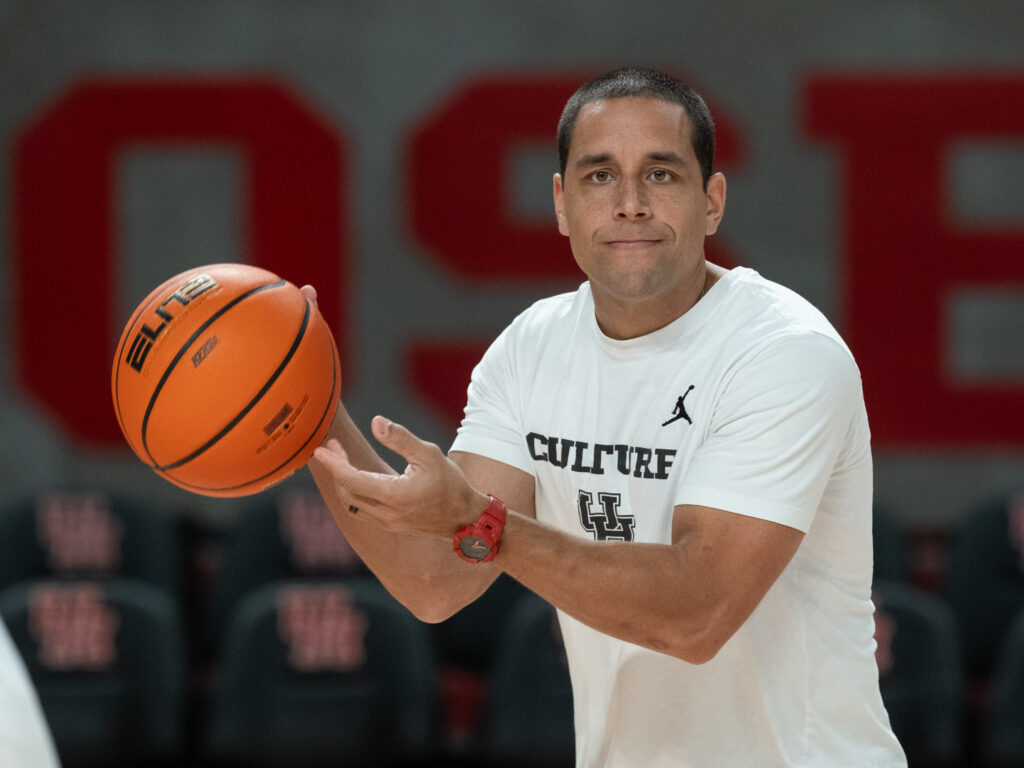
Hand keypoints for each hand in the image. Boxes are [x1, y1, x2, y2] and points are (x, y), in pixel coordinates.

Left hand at [309, 415, 489, 537]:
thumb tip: (376, 423)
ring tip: (343, 459)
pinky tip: (358, 476)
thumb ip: (401, 439)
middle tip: (334, 446)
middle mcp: (386, 513)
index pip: (352, 480)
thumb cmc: (451, 484)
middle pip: (347, 492)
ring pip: (352, 504)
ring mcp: (387, 522)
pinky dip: (354, 492)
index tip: (320, 449)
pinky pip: (362, 510)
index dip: (334, 464)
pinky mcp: (391, 525)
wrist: (466, 519)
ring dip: (343, 482)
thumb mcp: (429, 454)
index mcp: (393, 496)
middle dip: (336, 469)